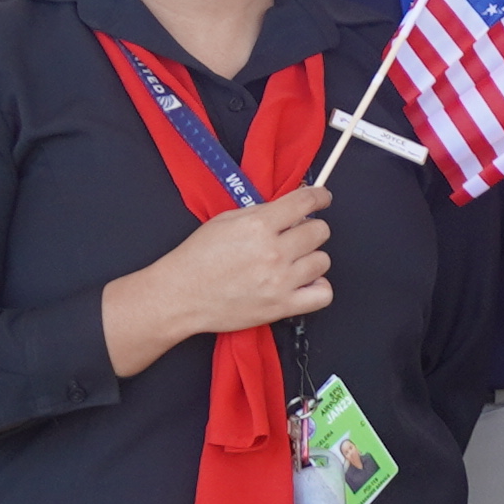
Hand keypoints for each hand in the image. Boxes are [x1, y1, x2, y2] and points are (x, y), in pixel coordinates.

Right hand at [138, 187, 332, 343]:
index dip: (319, 197)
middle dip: (311, 229)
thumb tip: (289, 210)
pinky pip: (323, 294)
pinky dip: (319, 288)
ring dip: (312, 258)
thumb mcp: (226, 221)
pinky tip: (305, 283)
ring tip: (295, 262)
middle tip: (298, 235)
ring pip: (323, 261)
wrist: (181, 295)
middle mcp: (273, 252)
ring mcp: (280, 280)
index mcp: (258, 225)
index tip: (322, 199)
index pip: (305, 202)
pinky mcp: (282, 306)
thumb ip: (260, 213)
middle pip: (319, 231)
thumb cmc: (198, 259)